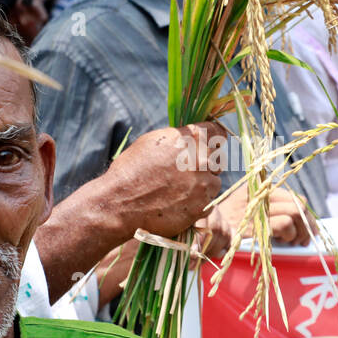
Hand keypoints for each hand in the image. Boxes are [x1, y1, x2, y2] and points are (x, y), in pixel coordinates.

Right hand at [107, 122, 228, 238]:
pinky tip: (178, 205)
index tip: (213, 144)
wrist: (120, 204)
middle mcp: (201, 158)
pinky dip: (197, 204)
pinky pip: (209, 203)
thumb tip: (191, 138)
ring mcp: (203, 183)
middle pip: (218, 158)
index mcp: (189, 138)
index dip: (214, 139)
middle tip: (189, 174)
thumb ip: (178, 139)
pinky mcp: (203, 206)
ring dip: (203, 186)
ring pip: (215, 182)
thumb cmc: (131, 171)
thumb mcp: (152, 142)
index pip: (216, 131)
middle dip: (207, 164)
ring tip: (178, 191)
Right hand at [212, 184, 313, 248]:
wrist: (199, 231)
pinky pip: (284, 224)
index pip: (291, 195)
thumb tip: (295, 219)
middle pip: (297, 202)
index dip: (305, 212)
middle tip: (305, 239)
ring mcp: (258, 207)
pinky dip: (289, 234)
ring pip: (295, 211)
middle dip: (308, 223)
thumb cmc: (222, 225)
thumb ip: (265, 208)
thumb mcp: (241, 209)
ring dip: (300, 231)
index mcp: (257, 188)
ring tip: (294, 242)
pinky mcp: (256, 223)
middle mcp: (259, 193)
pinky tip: (282, 242)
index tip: (308, 228)